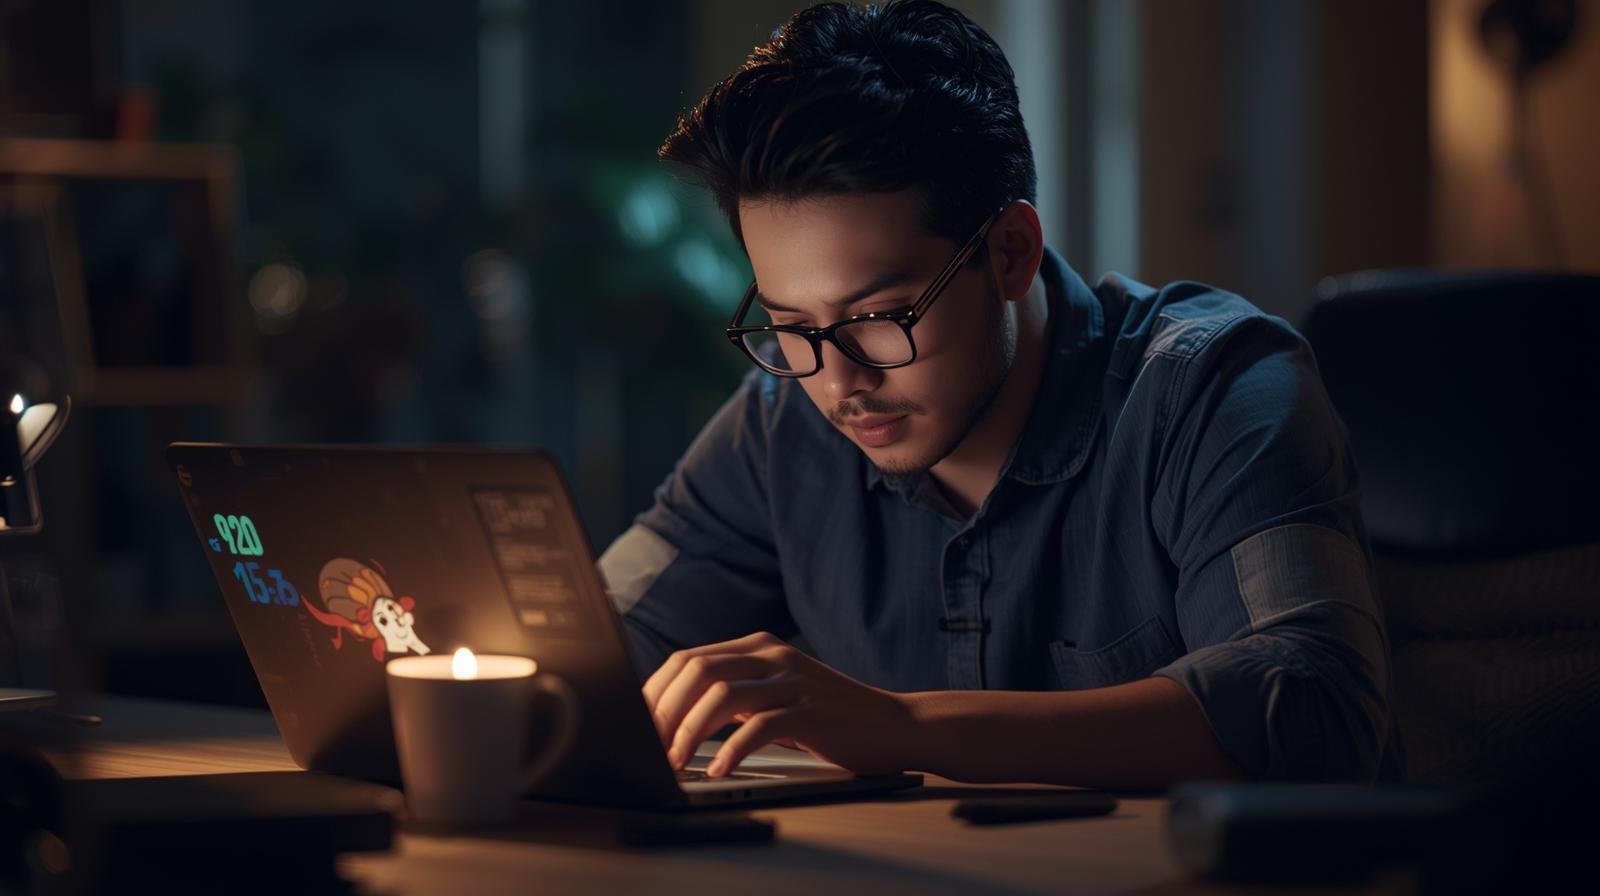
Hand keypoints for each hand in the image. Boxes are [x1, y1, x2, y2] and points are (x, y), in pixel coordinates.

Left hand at [642, 631, 917, 777]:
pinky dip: (732, 750)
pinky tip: (718, 768)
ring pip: (722, 696)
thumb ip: (734, 694)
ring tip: (675, 762)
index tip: (637, 724)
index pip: (688, 658)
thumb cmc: (829, 716)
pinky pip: (760, 726)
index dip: (654, 691)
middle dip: (663, 710)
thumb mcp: (775, 694)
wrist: (893, 724)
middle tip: (648, 745)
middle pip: (697, 670)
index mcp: (757, 646)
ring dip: (689, 732)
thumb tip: (673, 716)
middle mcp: (772, 655)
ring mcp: (793, 681)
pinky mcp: (812, 712)